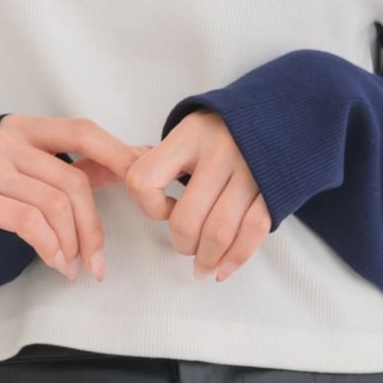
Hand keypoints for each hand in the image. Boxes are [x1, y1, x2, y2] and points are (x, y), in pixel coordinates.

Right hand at [0, 115, 138, 280]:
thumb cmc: (7, 201)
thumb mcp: (45, 175)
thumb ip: (88, 165)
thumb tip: (142, 155)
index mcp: (26, 126)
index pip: (81, 132)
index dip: (117, 155)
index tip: (143, 184)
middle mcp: (2, 138)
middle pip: (71, 179)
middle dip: (92, 226)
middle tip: (98, 261)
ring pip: (54, 204)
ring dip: (72, 243)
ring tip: (74, 266)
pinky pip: (30, 222)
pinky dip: (51, 247)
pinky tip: (57, 264)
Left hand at [123, 111, 271, 282]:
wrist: (280, 114)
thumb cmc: (221, 131)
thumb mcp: (188, 131)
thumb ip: (158, 159)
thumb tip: (103, 171)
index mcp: (187, 135)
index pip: (144, 181)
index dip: (149, 207)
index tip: (163, 208)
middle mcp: (218, 151)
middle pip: (186, 217)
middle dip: (181, 243)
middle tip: (184, 247)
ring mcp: (249, 171)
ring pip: (218, 230)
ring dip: (206, 258)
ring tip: (203, 266)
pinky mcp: (273, 189)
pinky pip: (252, 232)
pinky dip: (236, 258)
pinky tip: (224, 268)